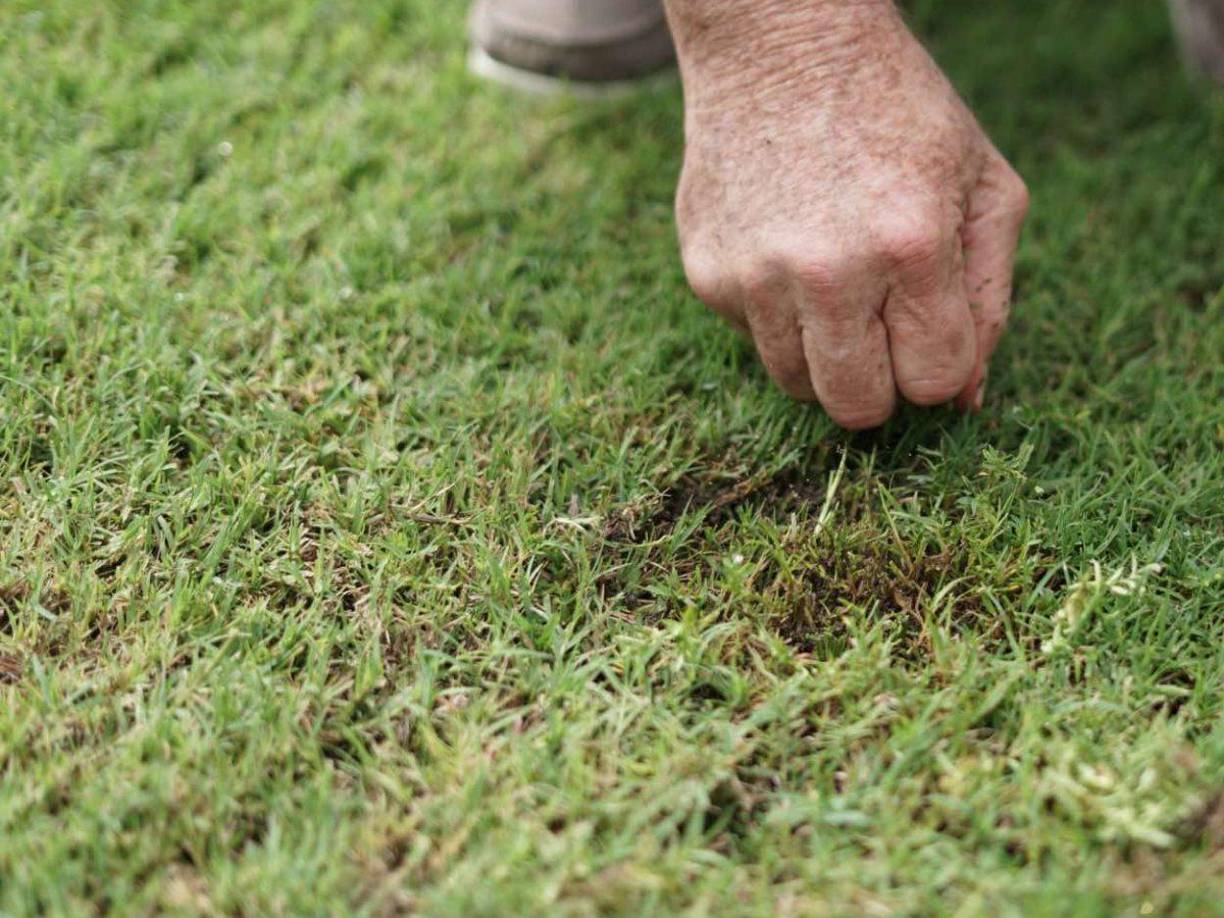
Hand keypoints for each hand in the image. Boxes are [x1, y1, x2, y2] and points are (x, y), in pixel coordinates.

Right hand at [665, 0, 1028, 428]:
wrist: (780, 42)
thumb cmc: (897, 109)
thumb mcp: (982, 183)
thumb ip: (989, 297)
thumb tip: (963, 400)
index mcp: (912, 246)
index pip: (933, 383)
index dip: (938, 364)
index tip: (928, 325)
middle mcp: (827, 272)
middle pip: (857, 409)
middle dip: (880, 384)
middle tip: (881, 330)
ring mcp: (755, 277)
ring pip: (797, 386)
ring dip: (823, 354)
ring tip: (832, 282)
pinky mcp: (707, 274)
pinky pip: (752, 339)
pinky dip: (776, 313)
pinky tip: (785, 246)